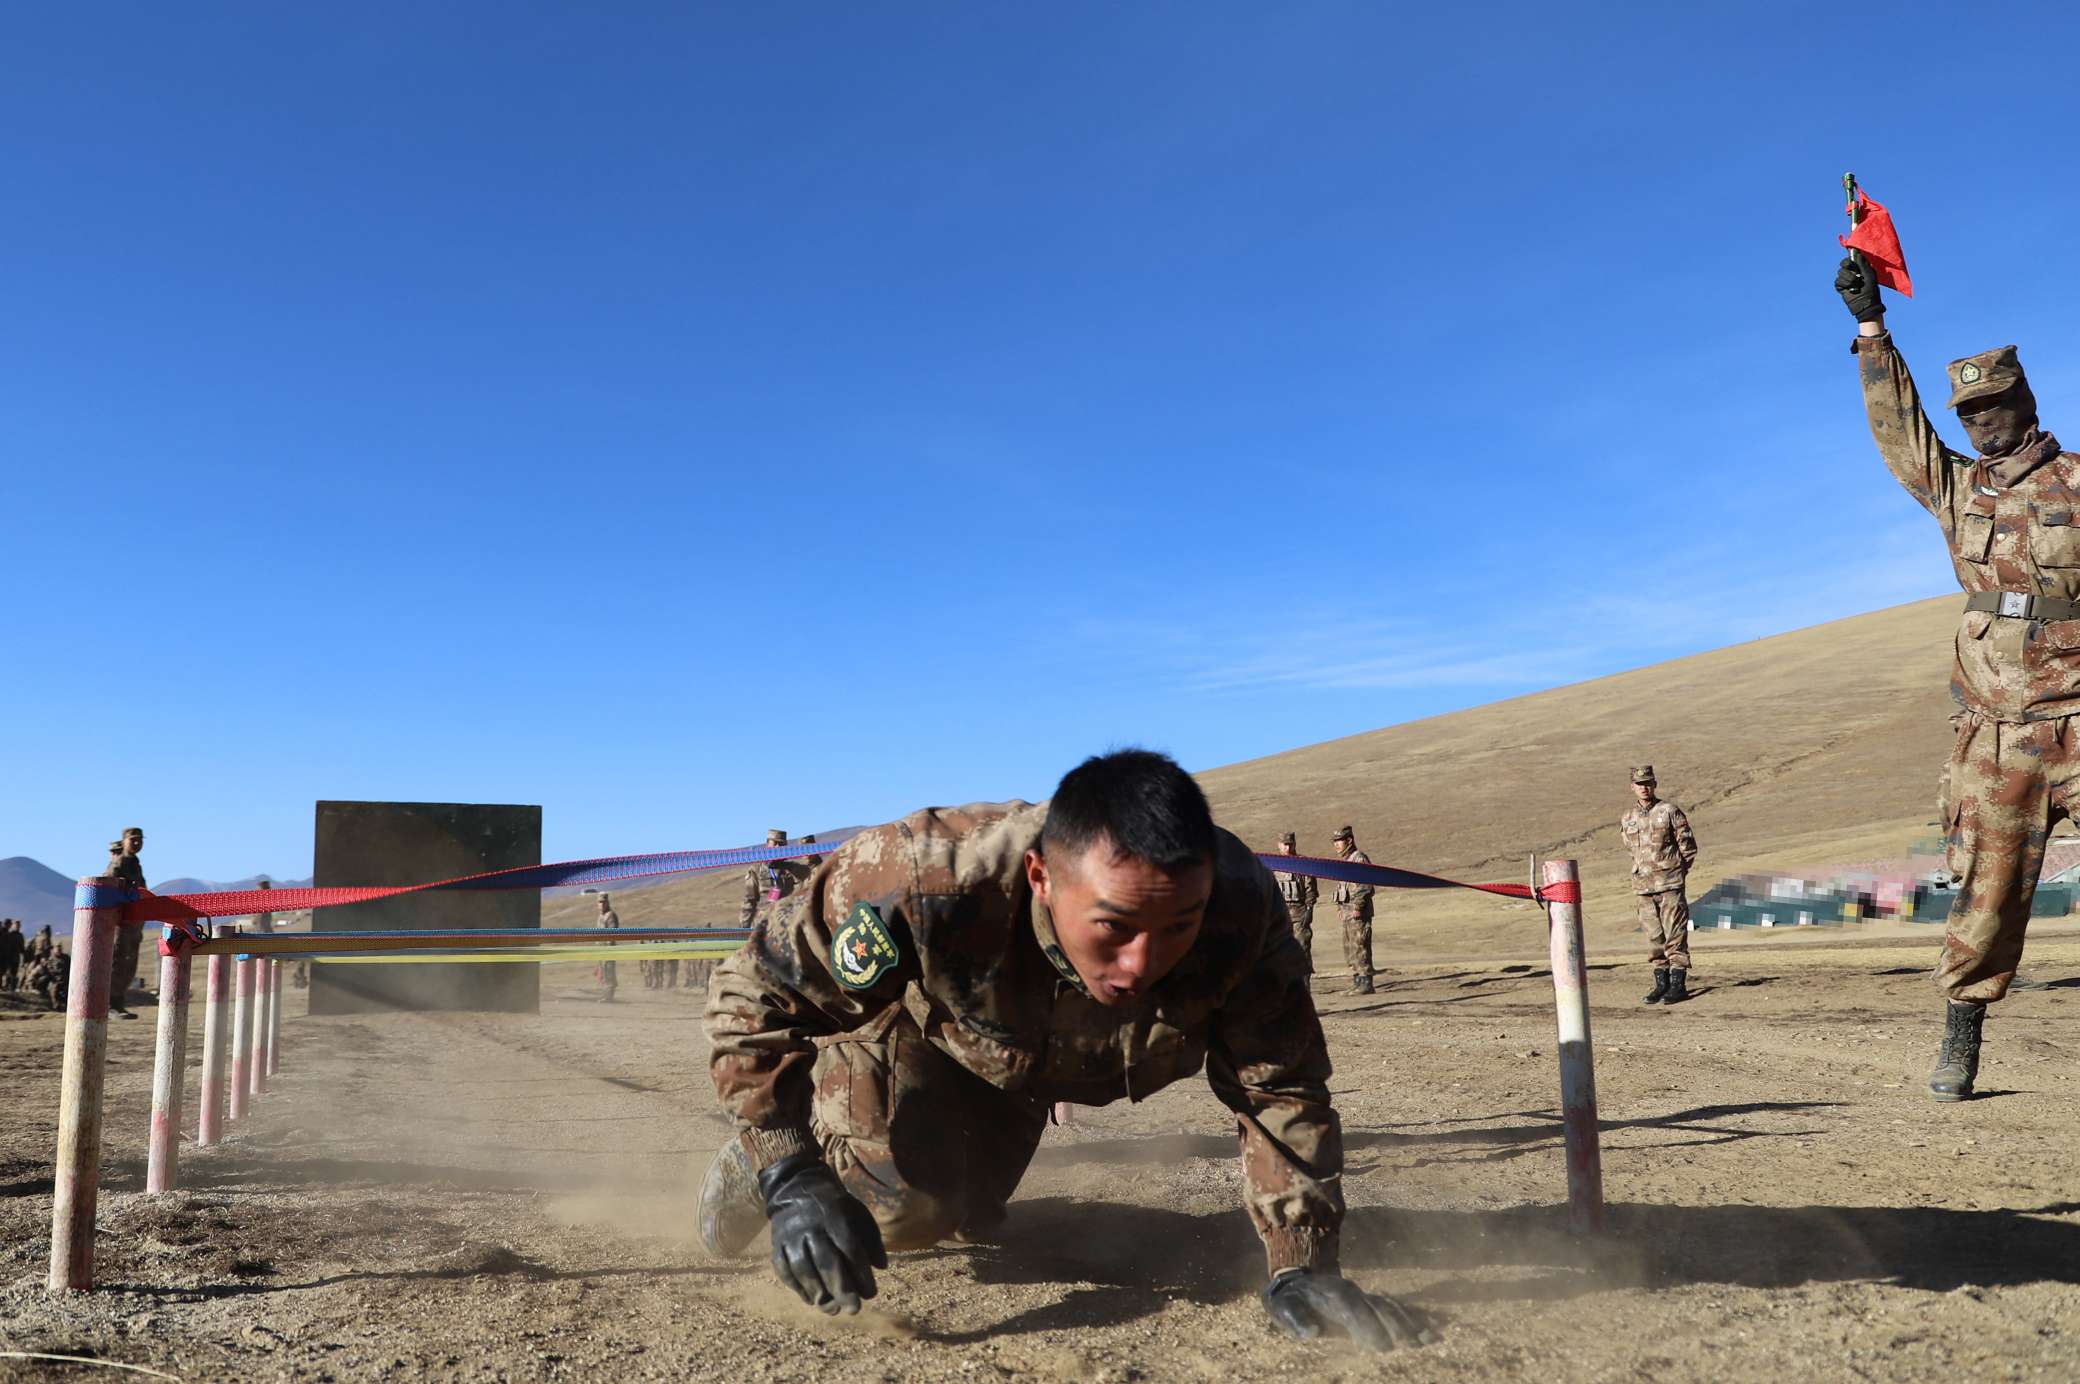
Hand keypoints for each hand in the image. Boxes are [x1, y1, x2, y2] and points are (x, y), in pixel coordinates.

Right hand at [758, 1153, 886, 1314]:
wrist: (796, 1189)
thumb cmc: (835, 1207)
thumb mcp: (858, 1213)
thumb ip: (871, 1239)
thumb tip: (882, 1266)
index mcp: (835, 1218)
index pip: (849, 1249)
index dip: (860, 1273)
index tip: (871, 1293)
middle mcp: (811, 1228)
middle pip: (826, 1262)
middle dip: (841, 1288)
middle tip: (854, 1310)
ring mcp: (791, 1238)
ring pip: (803, 1269)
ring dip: (819, 1292)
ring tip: (833, 1309)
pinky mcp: (777, 1247)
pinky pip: (785, 1271)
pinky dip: (798, 1288)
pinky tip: (811, 1300)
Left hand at [1262, 1268, 1436, 1350]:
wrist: (1295, 1277)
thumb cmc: (1289, 1299)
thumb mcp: (1284, 1307)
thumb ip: (1297, 1319)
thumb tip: (1311, 1332)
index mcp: (1333, 1296)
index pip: (1355, 1311)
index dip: (1369, 1327)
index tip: (1383, 1347)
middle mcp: (1353, 1292)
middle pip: (1379, 1308)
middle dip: (1397, 1327)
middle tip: (1414, 1347)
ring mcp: (1363, 1294)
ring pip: (1391, 1307)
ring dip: (1410, 1323)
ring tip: (1431, 1340)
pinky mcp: (1369, 1300)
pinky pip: (1395, 1307)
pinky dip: (1413, 1318)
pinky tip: (1430, 1329)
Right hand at [1835, 254, 1883, 322]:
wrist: (1866, 302)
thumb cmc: (1871, 289)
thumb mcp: (1869, 275)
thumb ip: (1863, 264)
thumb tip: (1857, 253)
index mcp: (1860, 268)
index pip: (1852, 258)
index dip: (1851, 256)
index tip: (1854, 258)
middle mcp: (1852, 272)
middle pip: (1843, 263)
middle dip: (1847, 265)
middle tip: (1852, 268)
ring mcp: (1845, 279)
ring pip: (1840, 272)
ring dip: (1849, 277)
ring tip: (1856, 283)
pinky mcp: (1840, 287)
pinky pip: (1838, 281)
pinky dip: (1845, 284)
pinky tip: (1851, 288)